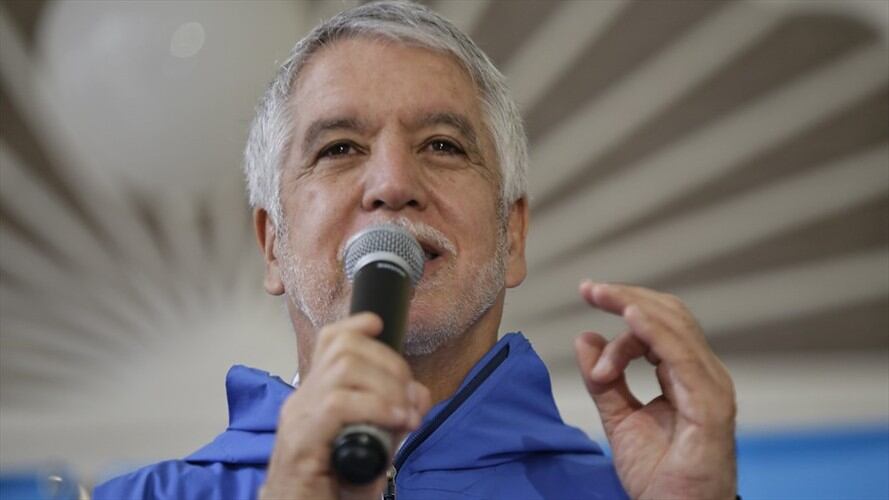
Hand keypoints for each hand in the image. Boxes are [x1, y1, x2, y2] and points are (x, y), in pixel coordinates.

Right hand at [260, 313, 431, 499]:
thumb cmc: (330, 488)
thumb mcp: (371, 447)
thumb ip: (392, 418)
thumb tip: (417, 396)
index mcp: (314, 396)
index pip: (329, 341)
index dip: (357, 325)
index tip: (379, 326)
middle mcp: (301, 400)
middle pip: (345, 348)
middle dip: (390, 364)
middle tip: (410, 399)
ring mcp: (298, 418)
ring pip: (345, 369)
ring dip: (387, 386)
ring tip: (405, 415)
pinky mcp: (301, 442)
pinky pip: (339, 404)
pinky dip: (376, 407)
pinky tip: (394, 420)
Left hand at [574, 282, 736, 499]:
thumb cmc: (659, 476)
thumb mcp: (620, 419)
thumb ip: (604, 380)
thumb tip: (586, 337)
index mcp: (686, 376)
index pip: (659, 325)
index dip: (623, 307)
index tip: (587, 295)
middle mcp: (703, 376)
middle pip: (670, 317)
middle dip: (628, 296)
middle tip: (590, 288)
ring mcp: (711, 389)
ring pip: (676, 329)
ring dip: (634, 308)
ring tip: (601, 296)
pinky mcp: (710, 407)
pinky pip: (682, 358)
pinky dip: (656, 333)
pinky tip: (630, 318)